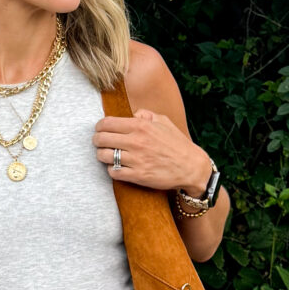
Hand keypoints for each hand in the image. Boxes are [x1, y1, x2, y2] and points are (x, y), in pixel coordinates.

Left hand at [93, 109, 210, 195]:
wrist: (191, 167)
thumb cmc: (177, 144)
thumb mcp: (164, 122)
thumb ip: (146, 114)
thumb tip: (133, 113)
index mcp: (141, 126)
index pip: (107, 123)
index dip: (99, 126)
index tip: (100, 130)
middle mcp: (137, 141)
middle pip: (101, 138)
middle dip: (97, 140)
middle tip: (99, 142)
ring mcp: (136, 159)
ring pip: (103, 156)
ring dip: (102, 155)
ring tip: (106, 155)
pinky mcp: (137, 176)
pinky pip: (113, 172)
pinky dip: (111, 170)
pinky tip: (117, 167)